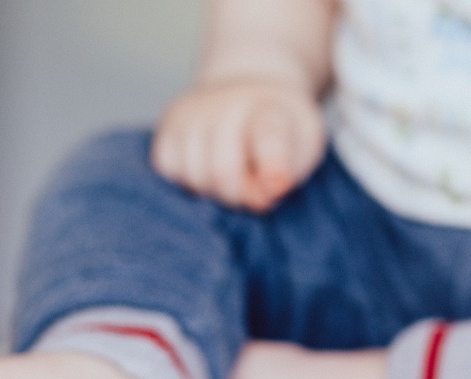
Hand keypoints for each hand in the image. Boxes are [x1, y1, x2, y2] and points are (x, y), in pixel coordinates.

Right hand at [151, 78, 325, 211]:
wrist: (249, 90)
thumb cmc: (283, 128)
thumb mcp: (304, 144)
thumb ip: (290, 171)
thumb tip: (264, 196)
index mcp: (270, 107)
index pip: (268, 135)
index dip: (272, 165)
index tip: (278, 186)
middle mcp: (223, 103)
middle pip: (222, 171)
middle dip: (241, 195)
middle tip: (255, 188)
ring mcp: (189, 113)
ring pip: (194, 177)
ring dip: (215, 191)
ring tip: (233, 175)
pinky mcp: (166, 128)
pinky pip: (169, 171)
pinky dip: (189, 182)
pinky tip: (208, 170)